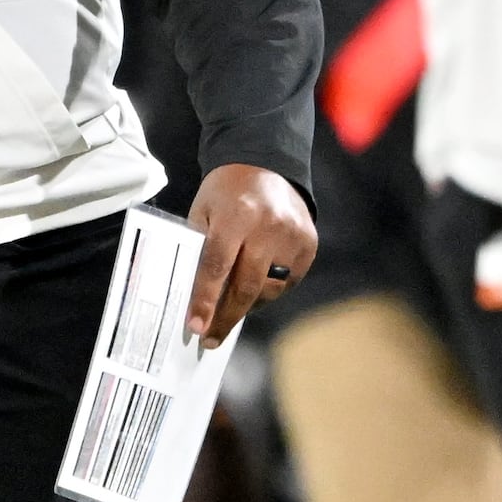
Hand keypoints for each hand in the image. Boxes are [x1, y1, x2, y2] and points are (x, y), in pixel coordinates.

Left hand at [185, 163, 318, 343]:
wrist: (265, 164)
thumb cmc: (225, 192)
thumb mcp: (203, 212)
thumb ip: (199, 250)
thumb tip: (193, 298)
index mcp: (236, 215)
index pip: (217, 266)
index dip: (205, 300)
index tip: (195, 326)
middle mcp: (268, 227)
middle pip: (246, 286)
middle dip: (226, 317)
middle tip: (210, 337)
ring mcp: (293, 237)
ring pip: (268, 289)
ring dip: (246, 305)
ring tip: (229, 311)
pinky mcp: (308, 244)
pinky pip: (286, 283)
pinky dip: (267, 291)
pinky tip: (253, 289)